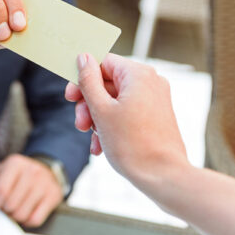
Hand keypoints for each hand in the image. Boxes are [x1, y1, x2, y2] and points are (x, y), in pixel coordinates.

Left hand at [0, 154, 62, 227]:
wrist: (43, 170)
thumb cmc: (16, 174)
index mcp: (15, 163)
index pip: (1, 189)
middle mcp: (32, 171)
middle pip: (11, 203)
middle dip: (4, 210)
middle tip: (4, 208)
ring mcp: (44, 184)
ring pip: (23, 213)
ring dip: (15, 216)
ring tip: (14, 210)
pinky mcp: (53, 196)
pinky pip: (36, 219)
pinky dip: (27, 221)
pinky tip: (26, 213)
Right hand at [64, 53, 189, 188]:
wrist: (163, 176)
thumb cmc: (132, 144)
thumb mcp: (101, 110)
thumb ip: (88, 81)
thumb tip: (83, 57)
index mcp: (138, 74)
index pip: (103, 62)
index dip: (83, 79)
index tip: (70, 97)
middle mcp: (150, 82)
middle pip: (107, 83)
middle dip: (89, 104)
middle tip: (80, 124)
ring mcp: (154, 99)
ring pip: (114, 100)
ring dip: (97, 118)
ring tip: (92, 139)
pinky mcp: (155, 116)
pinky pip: (126, 112)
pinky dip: (111, 125)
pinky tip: (101, 146)